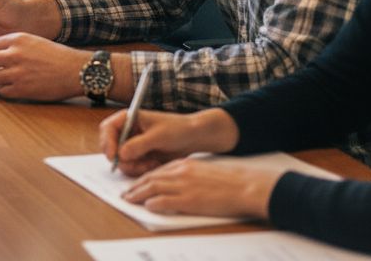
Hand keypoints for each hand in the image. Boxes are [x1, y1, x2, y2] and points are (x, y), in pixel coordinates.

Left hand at [0, 32, 88, 99]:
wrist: (76, 70)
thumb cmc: (57, 56)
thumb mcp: (34, 41)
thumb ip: (14, 45)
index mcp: (17, 39)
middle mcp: (15, 54)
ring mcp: (18, 73)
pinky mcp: (22, 89)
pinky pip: (2, 91)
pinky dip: (3, 91)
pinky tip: (10, 88)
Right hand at [98, 107, 239, 176]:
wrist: (192, 138)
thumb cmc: (178, 129)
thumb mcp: (158, 136)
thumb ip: (138, 144)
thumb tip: (121, 154)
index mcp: (128, 118)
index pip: (108, 128)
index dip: (108, 142)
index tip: (114, 157)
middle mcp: (127, 131)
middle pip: (110, 147)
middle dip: (121, 159)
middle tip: (135, 165)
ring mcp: (131, 144)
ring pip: (120, 160)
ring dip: (134, 166)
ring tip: (152, 163)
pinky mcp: (138, 156)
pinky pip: (131, 167)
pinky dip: (141, 169)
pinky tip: (154, 164)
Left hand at [120, 157, 279, 219]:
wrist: (244, 186)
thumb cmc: (229, 182)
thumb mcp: (204, 172)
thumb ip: (188, 175)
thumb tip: (176, 184)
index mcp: (185, 165)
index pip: (158, 170)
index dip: (144, 178)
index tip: (136, 183)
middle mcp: (181, 173)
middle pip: (151, 178)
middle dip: (136, 186)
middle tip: (126, 193)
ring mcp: (184, 186)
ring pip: (153, 188)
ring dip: (138, 194)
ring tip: (129, 200)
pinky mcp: (189, 200)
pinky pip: (164, 201)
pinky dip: (153, 203)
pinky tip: (147, 206)